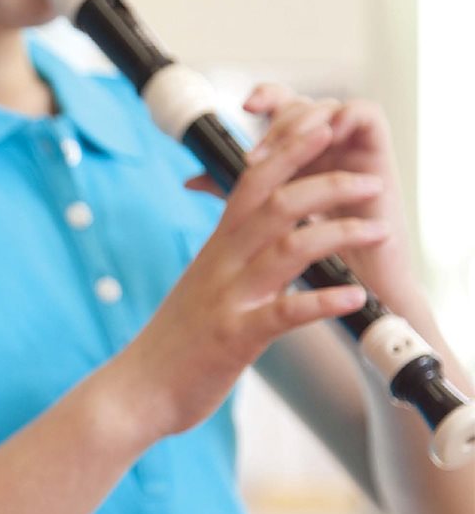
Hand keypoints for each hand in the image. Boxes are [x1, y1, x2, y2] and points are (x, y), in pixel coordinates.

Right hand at [122, 107, 392, 438]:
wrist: (136, 389)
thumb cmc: (172, 343)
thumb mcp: (201, 286)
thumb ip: (230, 257)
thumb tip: (261, 235)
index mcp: (216, 249)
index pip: (253, 182)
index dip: (289, 149)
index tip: (322, 124)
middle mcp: (221, 265)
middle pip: (276, 205)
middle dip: (328, 183)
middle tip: (370, 179)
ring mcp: (227, 300)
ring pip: (287, 249)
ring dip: (339, 233)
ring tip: (378, 229)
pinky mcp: (233, 339)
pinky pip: (283, 315)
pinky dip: (322, 302)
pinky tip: (354, 297)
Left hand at [238, 84, 413, 303]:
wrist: (352, 287)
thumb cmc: (313, 256)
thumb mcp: (265, 219)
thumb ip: (235, 193)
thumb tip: (190, 180)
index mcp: (299, 154)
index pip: (284, 107)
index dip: (268, 96)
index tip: (245, 107)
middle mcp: (325, 147)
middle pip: (301, 105)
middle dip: (276, 122)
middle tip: (257, 155)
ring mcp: (351, 149)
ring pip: (328, 107)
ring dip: (302, 123)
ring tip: (285, 151)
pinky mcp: (378, 155)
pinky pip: (366, 115)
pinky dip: (345, 117)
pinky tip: (327, 137)